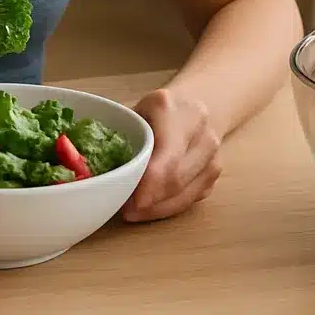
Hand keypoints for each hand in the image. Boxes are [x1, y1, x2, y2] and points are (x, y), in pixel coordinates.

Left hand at [121, 88, 221, 222]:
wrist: (200, 102)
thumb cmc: (160, 109)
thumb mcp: (138, 109)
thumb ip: (123, 134)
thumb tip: (100, 169)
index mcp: (177, 112)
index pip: (168, 157)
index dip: (149, 184)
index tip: (129, 202)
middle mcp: (202, 134)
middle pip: (177, 180)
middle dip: (149, 201)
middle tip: (124, 209)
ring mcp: (213, 156)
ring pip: (185, 195)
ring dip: (157, 209)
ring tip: (133, 211)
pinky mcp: (214, 175)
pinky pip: (190, 200)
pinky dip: (167, 208)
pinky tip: (149, 207)